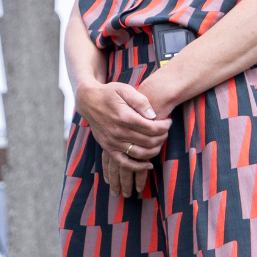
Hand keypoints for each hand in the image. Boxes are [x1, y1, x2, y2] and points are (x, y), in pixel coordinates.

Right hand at [75, 79, 171, 199]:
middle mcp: (118, 132)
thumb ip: (141, 101)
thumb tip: (153, 115)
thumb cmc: (109, 94)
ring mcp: (112, 143)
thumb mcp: (125, 89)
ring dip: (155, 150)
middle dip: (162, 137)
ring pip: (140, 154)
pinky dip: (138, 167)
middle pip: (148, 141)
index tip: (168, 122)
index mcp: (124, 117)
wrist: (88, 102)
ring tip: (159, 142)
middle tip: (165, 131)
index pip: (151, 128)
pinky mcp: (108, 149)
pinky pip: (124, 163)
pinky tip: (148, 165)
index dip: (164, 126)